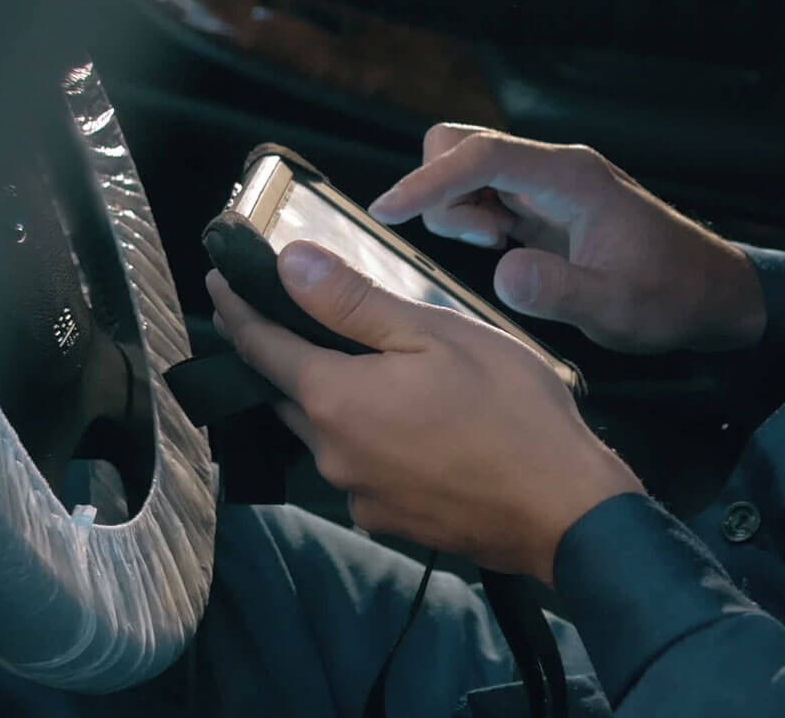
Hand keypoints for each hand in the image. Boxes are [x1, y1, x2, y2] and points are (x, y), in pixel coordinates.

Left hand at [207, 241, 640, 583]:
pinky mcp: (388, 520)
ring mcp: (359, 495)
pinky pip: (353, 467)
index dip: (237, 308)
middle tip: (271, 309)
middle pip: (282, 392)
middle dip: (271, 350)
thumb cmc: (510, 410)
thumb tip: (289, 265)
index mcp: (335, 400)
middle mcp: (332, 454)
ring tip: (340, 358)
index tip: (218, 279)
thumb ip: (352, 302)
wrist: (566, 512)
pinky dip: (357, 434)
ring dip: (317, 395)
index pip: (260, 346)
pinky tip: (394, 417)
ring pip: (319, 432)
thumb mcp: (435, 334)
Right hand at [368, 125, 766, 354]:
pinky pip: (481, 192)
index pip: (483, 157)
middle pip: (461, 144)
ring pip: (464, 168)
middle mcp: (553, 168)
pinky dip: (470, 217)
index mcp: (570, 178)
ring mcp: (544, 183)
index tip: (389, 211)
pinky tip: (503, 250)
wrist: (708, 293)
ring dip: (455, 207)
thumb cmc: (669, 297)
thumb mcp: (617, 308)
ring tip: (497, 249)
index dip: (430, 181)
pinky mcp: (540, 203)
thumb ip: (559, 290)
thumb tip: (502, 273)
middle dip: (440, 189)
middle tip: (479, 242)